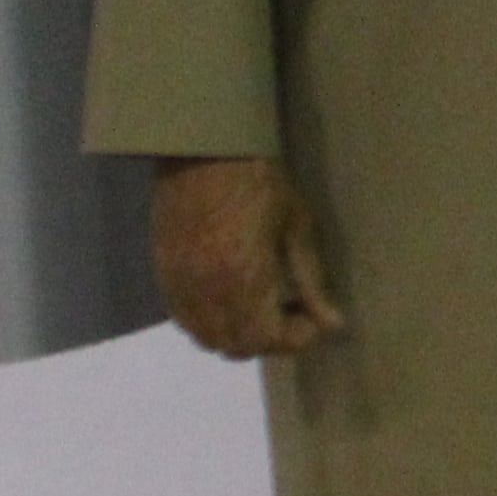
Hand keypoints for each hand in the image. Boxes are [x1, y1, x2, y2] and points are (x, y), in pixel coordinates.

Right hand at [155, 155, 342, 357]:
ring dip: (239, 334)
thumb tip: (332, 323)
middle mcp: (206, 293)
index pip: (268, 340)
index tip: (315, 316)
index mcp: (243, 280)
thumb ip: (312, 280)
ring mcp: (179, 286)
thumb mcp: (297, 225)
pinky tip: (231, 295)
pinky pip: (186, 320)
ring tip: (262, 303)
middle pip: (237, 347)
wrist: (202, 148)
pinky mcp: (163, 275)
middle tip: (292, 309)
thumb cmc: (260, 180)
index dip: (297, 337)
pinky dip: (211, 321)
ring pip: (208, 338)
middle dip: (270, 339)